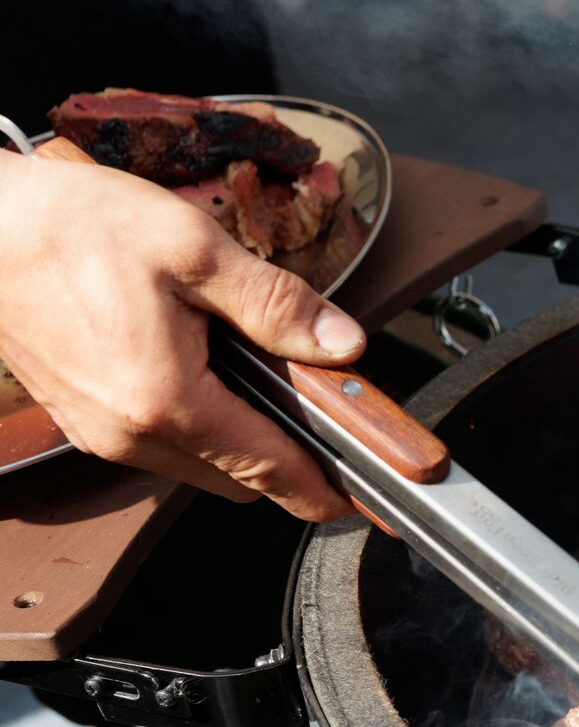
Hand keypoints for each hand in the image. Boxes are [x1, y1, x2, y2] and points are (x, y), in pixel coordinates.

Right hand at [0, 149, 364, 520]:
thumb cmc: (71, 228)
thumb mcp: (194, 250)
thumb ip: (276, 304)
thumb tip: (340, 344)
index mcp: (167, 402)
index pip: (269, 469)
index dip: (323, 488)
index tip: (359, 498)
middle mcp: (131, 435)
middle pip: (240, 478)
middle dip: (286, 452)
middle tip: (314, 400)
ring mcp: (102, 434)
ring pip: (203, 464)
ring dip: (240, 433)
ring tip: (251, 365)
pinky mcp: (86, 420)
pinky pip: (164, 442)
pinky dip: (199, 420)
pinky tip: (202, 362)